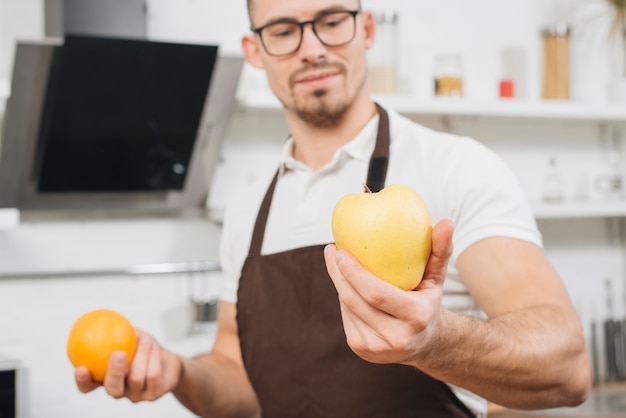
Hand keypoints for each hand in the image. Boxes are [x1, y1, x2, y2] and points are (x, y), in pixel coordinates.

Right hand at [74, 330, 181, 401]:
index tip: (81, 367)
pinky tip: (153, 346)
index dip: (82, 381)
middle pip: (112, 389)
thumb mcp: (129, 336)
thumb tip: (102, 316)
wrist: (168, 363)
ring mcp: (136, 395)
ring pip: (136, 378)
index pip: (88, 386)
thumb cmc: (143, 348)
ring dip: (142, 355)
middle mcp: (119, 390)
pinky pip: (153, 375)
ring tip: (144, 340)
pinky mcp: (153, 394)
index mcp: (106, 379)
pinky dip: (154, 357)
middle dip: (114, 372)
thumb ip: (114, 331)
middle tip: (118, 353)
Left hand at [324, 219, 453, 364]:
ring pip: (348, 308)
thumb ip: (440, 250)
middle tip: (332, 251)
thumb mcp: (437, 277)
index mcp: (416, 316)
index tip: (340, 250)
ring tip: (336, 262)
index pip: (376, 293)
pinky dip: (345, 299)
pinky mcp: (362, 350)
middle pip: (355, 301)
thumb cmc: (429, 299)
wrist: (427, 342)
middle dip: (338, 274)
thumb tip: (446, 222)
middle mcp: (396, 337)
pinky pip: (347, 317)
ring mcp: (376, 348)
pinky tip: (346, 284)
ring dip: (340, 284)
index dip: (354, 273)